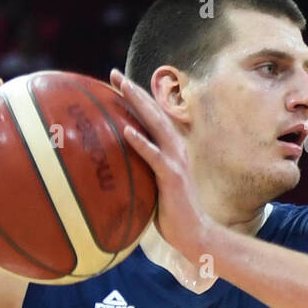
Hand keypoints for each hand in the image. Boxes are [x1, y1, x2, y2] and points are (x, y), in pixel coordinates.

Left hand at [109, 68, 212, 260]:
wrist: (193, 233)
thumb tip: (116, 166)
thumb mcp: (154, 185)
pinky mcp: (172, 176)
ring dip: (138, 104)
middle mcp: (176, 148)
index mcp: (171, 148)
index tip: (117, 81)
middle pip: (153, 112)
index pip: (152, 117)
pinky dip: (141, 142)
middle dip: (134, 91)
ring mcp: (175, 160)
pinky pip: (154, 156)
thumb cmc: (171, 213)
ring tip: (122, 87)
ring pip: (155, 125)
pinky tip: (127, 131)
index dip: (136, 97)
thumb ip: (141, 169)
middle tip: (114, 74)